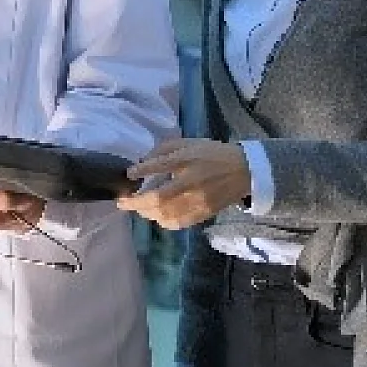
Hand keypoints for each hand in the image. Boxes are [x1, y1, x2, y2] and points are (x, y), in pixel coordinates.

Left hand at [118, 140, 252, 228]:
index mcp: (188, 160)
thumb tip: (142, 162)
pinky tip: (157, 215)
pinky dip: (163, 221)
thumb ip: (165, 150)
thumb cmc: (212, 154)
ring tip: (139, 208)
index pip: (160, 166)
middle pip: (159, 198)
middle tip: (123, 202)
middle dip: (136, 202)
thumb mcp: (189, 143)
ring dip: (147, 213)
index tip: (129, 174)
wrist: (244, 171)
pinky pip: (178, 223)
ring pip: (166, 214)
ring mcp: (198, 201)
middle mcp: (191, 182)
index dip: (142, 170)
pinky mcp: (203, 213)